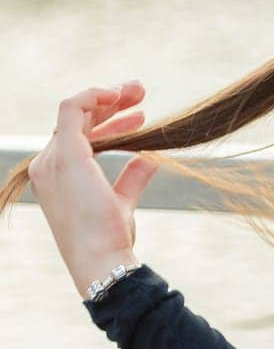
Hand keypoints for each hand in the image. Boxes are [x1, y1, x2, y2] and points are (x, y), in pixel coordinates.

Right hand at [26, 83, 158, 297]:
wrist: (100, 257)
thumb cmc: (109, 238)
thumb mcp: (121, 202)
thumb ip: (132, 177)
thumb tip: (151, 156)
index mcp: (57, 177)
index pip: (80, 138)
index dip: (111, 123)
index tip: (141, 117)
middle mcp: (48, 165)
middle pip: (78, 122)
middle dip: (110, 103)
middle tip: (141, 92)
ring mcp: (53, 160)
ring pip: (76, 112)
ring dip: (108, 97)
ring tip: (139, 90)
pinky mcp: (66, 155)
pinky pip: (73, 108)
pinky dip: (94, 95)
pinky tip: (117, 94)